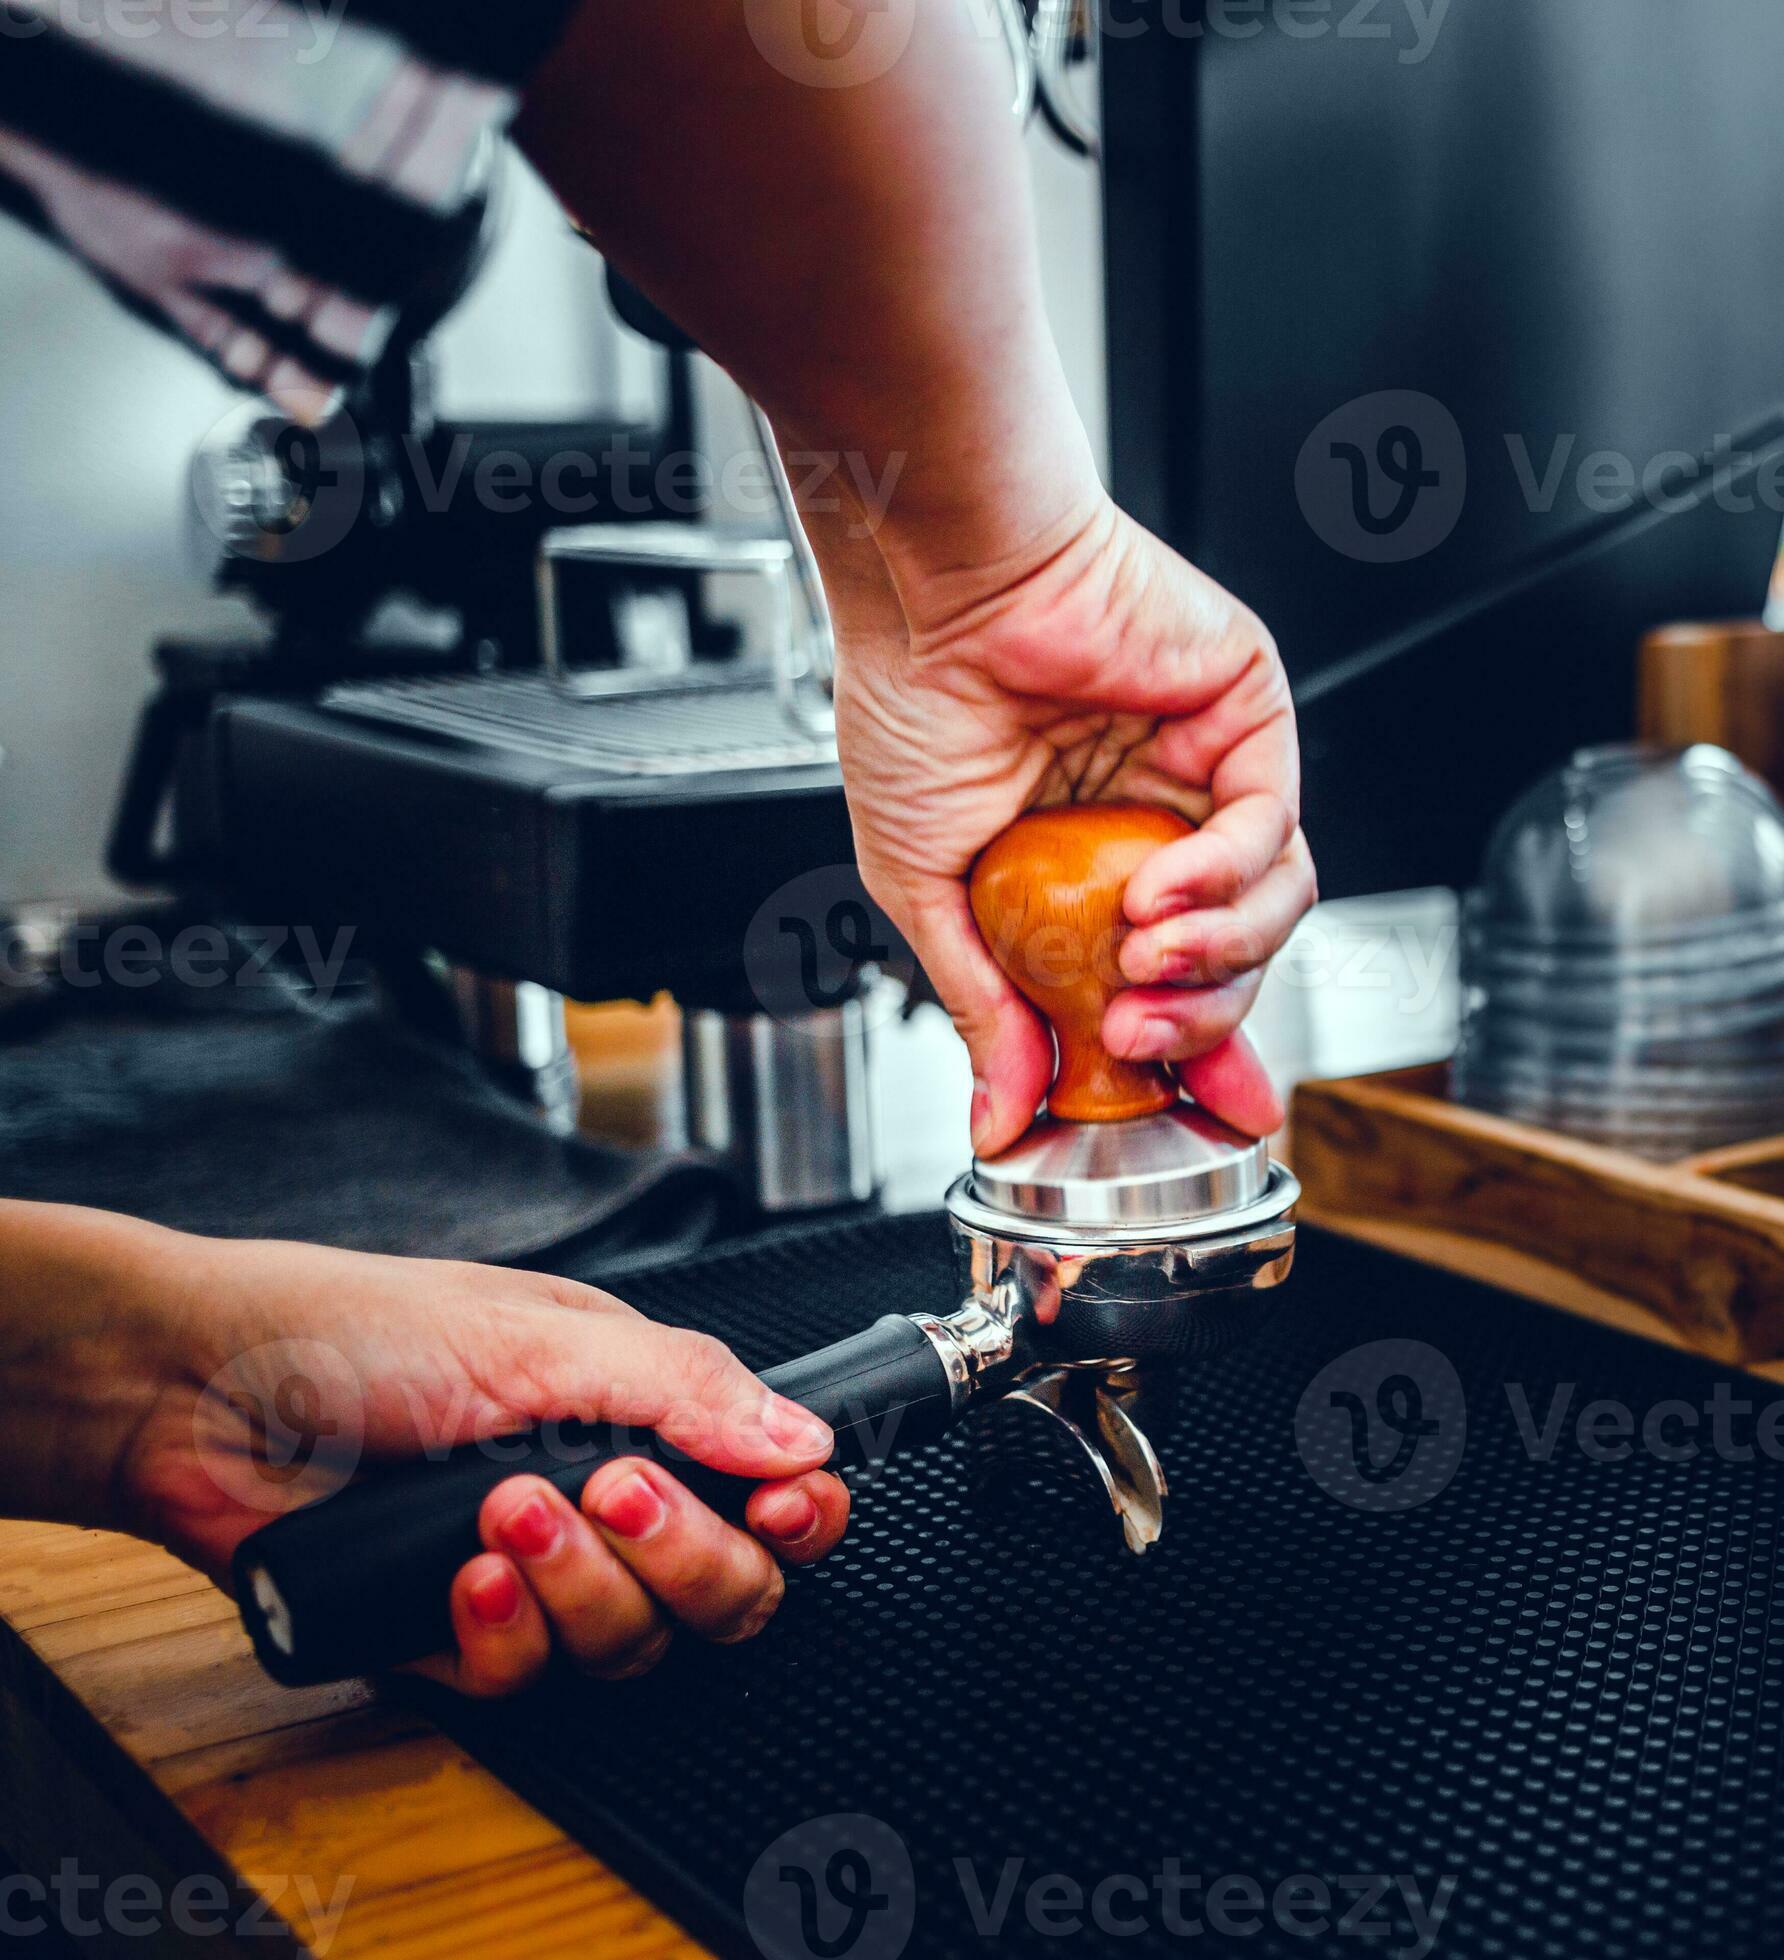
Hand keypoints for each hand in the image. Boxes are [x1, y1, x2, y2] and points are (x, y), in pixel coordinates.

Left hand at [18, 1212, 846, 1695]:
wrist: (201, 1394)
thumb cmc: (356, 1327)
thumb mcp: (539, 1335)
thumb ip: (684, 1388)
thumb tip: (803, 1437)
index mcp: (637, 1413)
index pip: (766, 1491)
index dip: (793, 1516)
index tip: (779, 1509)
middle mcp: (601, 1501)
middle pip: (722, 1588)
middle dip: (680, 1552)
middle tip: (613, 1493)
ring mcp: (535, 1575)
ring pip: (633, 1644)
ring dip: (577, 1583)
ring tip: (502, 1512)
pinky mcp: (460, 1635)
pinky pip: (529, 1678)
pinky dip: (501, 1630)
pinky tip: (458, 1573)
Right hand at [823, 493, 1314, 1154]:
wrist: (935, 590)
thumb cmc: (914, 703)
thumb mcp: (925, 889)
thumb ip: (981, 1005)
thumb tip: (1000, 1115)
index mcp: (1084, 868)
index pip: (1164, 983)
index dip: (1184, 1054)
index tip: (1191, 1114)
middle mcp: (1154, 824)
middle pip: (1233, 958)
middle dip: (1195, 1021)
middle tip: (1130, 1036)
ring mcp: (1202, 771)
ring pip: (1273, 902)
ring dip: (1218, 956)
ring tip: (1141, 965)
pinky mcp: (1244, 714)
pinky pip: (1271, 826)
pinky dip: (1223, 876)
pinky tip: (1160, 892)